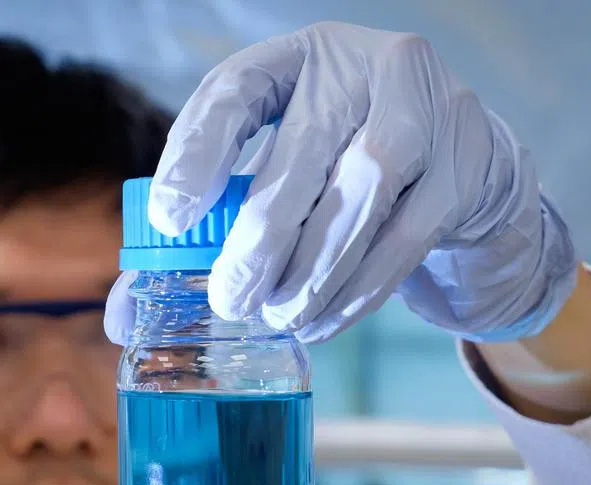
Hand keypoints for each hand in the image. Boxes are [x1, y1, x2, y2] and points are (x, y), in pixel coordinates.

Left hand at [105, 22, 577, 344]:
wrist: (461, 163)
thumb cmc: (341, 167)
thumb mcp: (276, 167)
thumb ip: (207, 226)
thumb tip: (125, 314)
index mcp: (301, 57)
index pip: (237, 91)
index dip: (198, 154)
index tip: (173, 220)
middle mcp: (368, 66)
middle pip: (304, 151)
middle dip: (261, 239)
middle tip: (230, 300)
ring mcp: (429, 109)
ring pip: (362, 194)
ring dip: (313, 270)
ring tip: (278, 315)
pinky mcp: (465, 167)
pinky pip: (406, 237)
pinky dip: (359, 289)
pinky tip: (323, 320)